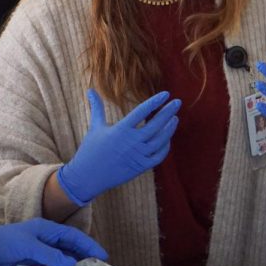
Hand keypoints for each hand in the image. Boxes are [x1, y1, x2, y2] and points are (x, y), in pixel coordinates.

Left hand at [0, 218, 107, 265]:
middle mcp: (45, 241)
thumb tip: (71, 263)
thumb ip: (48, 254)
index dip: (89, 245)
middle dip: (85, 259)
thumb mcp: (26, 246)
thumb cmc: (1, 242)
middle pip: (70, 250)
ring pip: (61, 263)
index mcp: (46, 230)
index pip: (73, 237)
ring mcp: (39, 254)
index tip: (103, 256)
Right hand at [57, 89, 179, 205]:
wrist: (88, 176)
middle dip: (168, 112)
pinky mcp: (140, 167)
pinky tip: (168, 138)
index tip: (166, 94)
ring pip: (160, 141)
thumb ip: (97, 107)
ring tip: (175, 118)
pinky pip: (158, 157)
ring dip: (169, 129)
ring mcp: (137, 155)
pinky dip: (165, 147)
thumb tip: (90, 89)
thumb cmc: (91, 149)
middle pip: (155, 125)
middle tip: (178, 102)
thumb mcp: (95, 126)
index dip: (155, 102)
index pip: (141, 111)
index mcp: (120, 129)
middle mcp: (131, 142)